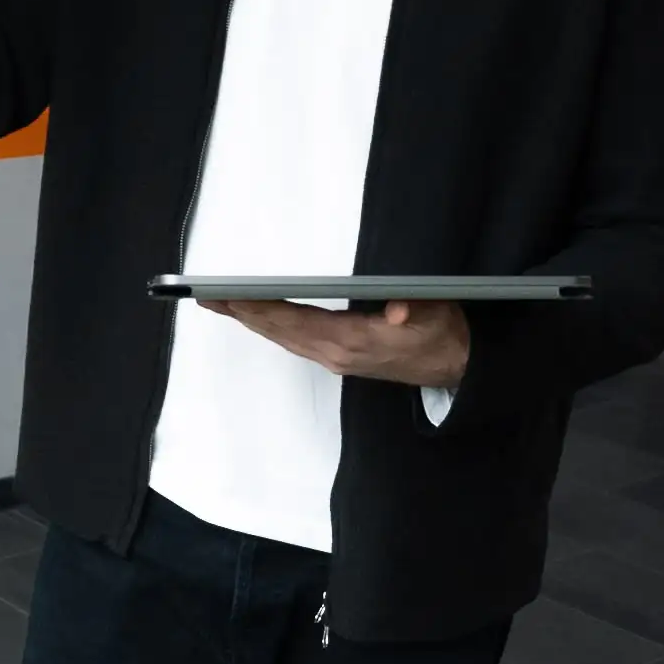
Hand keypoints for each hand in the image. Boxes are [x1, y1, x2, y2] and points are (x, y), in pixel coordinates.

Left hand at [197, 298, 469, 388]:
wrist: (456, 366)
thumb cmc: (442, 333)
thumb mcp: (436, 312)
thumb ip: (413, 308)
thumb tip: (395, 312)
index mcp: (353, 340)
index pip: (295, 320)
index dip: (261, 308)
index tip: (231, 297)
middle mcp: (336, 353)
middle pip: (279, 331)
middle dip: (242, 314)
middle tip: (207, 298)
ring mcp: (335, 359)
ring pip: (282, 338)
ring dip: (250, 321)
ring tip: (220, 304)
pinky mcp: (338, 359)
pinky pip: (293, 342)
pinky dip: (270, 328)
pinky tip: (256, 317)